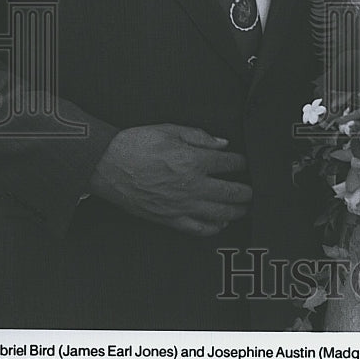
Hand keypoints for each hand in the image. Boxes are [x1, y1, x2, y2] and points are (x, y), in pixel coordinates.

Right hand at [88, 124, 251, 235]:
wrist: (106, 165)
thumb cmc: (134, 144)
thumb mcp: (169, 129)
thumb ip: (199, 136)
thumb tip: (222, 144)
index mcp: (193, 160)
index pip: (229, 163)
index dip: (241, 162)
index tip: (244, 163)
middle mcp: (192, 186)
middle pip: (232, 192)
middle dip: (247, 191)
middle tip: (253, 190)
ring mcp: (181, 206)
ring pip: (221, 214)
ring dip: (237, 211)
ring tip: (244, 207)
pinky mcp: (169, 219)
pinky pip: (199, 229)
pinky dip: (214, 228)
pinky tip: (221, 223)